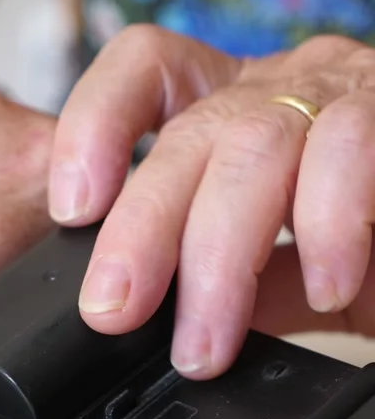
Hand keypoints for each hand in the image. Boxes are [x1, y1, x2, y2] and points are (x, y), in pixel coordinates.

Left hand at [50, 26, 374, 378]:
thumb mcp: (291, 270)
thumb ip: (242, 283)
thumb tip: (170, 316)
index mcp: (243, 118)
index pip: (149, 73)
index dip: (97, 126)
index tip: (72, 206)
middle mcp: (287, 96)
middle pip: (191, 134)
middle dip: (142, 232)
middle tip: (113, 313)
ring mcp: (346, 101)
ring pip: (255, 147)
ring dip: (218, 258)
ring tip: (204, 345)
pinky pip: (350, 153)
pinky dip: (327, 228)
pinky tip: (327, 283)